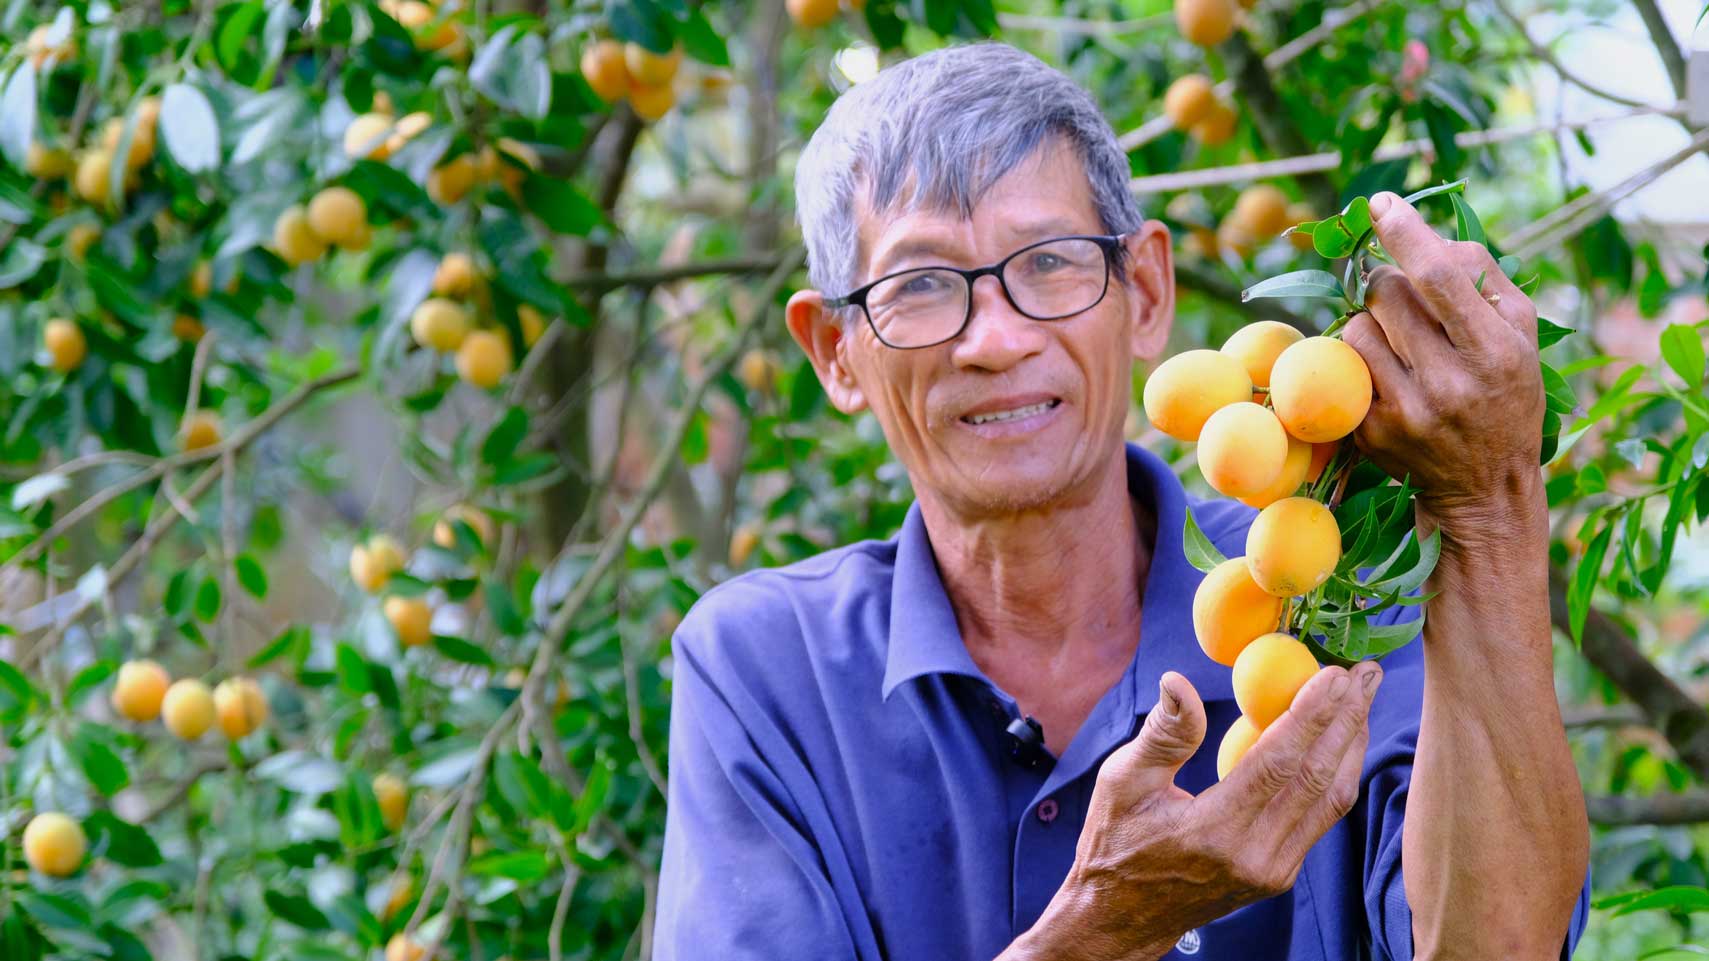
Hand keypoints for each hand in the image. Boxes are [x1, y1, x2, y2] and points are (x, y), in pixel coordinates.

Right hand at [1012, 663, 1382, 960]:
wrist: (1121, 917)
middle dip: (1347, 718)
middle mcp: (1254, 855)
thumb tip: (1178, 681)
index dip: (1311, 714)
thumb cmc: (1115, 843)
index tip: (1334, 673)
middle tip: (1365, 672)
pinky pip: (1322, 816)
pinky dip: (1337, 772)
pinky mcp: (1280, 874)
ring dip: (1352, 743)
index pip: (1278, 763)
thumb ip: (1161, 735)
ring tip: (1363, 696)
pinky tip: (1341, 739)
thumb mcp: (1122, 783)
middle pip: (1317, 777)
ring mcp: (1273, 870)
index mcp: (1214, 830)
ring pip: (1331, 799)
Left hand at [1341, 192, 1544, 525]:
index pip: (1440, 277)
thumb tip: (1429, 235)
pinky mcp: (1371, 431)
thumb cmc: (1506, 395)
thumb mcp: (1521, 337)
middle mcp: (1451, 383)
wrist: (1484, 487)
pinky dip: (1357, 356)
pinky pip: (1344, 366)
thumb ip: (1485, 279)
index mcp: (1496, 353)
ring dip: (1369, 320)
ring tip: (1399, 340)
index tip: (1381, 204)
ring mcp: (1407, 411)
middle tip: (1399, 290)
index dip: (1406, 233)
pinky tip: (1385, 370)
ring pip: (1357, 327)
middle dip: (1386, 279)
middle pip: (1388, 294)